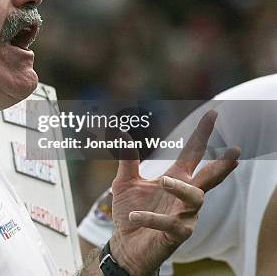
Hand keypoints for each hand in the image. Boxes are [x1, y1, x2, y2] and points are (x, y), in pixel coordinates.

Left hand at [108, 110, 239, 274]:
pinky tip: (135, 215)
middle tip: (234, 152)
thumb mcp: (124, 182)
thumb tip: (122, 131)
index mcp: (175, 178)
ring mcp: (184, 215)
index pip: (193, 152)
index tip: (212, 114)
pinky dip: (151, 217)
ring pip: (195, 198)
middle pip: (209, 177)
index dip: (203, 133)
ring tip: (163, 181)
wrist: (125, 243)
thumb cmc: (130, 211)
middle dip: (222, 165)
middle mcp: (184, 195)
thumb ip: (126, 159)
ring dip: (180, 188)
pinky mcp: (177, 234)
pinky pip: (169, 224)